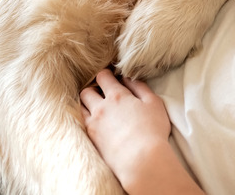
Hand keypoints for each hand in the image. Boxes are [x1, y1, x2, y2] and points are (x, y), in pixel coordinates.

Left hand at [80, 69, 170, 188]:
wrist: (140, 159)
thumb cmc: (152, 130)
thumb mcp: (154, 103)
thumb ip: (140, 87)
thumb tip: (128, 78)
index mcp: (117, 96)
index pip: (103, 77)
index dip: (106, 74)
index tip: (111, 77)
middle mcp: (101, 108)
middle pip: (87, 91)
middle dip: (93, 89)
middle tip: (103, 94)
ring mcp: (93, 124)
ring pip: (81, 107)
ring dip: (87, 104)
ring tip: (97, 108)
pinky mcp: (91, 139)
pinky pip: (81, 123)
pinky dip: (85, 119)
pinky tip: (95, 123)